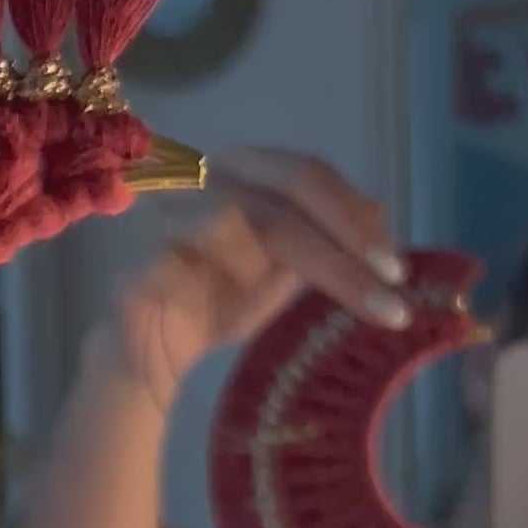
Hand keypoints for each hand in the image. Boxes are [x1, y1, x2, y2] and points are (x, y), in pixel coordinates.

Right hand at [102, 146, 407, 412]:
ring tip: (302, 315)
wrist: (148, 357)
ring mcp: (159, 220)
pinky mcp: (131, 269)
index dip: (353, 218)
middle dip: (342, 253)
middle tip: (388, 300)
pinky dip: (219, 296)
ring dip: (279, 274)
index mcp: (238, 170)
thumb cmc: (219, 304)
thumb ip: (326, 237)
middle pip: (281, 199)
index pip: (305, 174)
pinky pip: (185, 270)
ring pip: (233, 222)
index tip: (396, 272)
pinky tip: (230, 324)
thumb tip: (382, 211)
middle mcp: (196, 180)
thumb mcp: (285, 269)